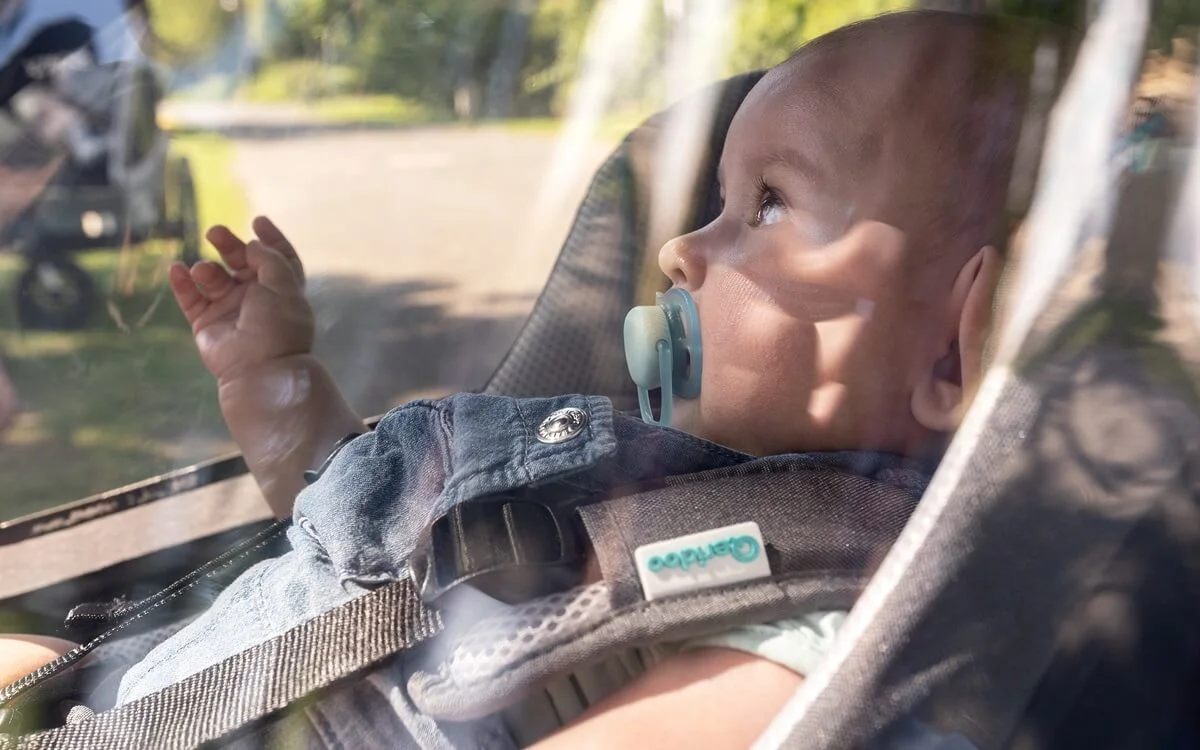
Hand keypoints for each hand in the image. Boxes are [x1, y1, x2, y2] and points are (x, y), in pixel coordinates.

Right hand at [169, 216, 314, 383]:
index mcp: (282, 289)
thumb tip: (252, 243)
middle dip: (229, 245)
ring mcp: (230, 310)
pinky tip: (177, 269)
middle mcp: (257, 298)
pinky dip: (182, 283)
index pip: (277, 258)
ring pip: (214, 278)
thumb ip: (269, 259)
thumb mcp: (284, 284)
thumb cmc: (279, 325)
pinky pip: (191, 298)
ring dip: (207, 269)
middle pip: (241, 262)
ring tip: (205, 271)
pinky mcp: (207, 323)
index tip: (257, 221)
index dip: (270, 239)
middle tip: (215, 233)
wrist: (260, 367)